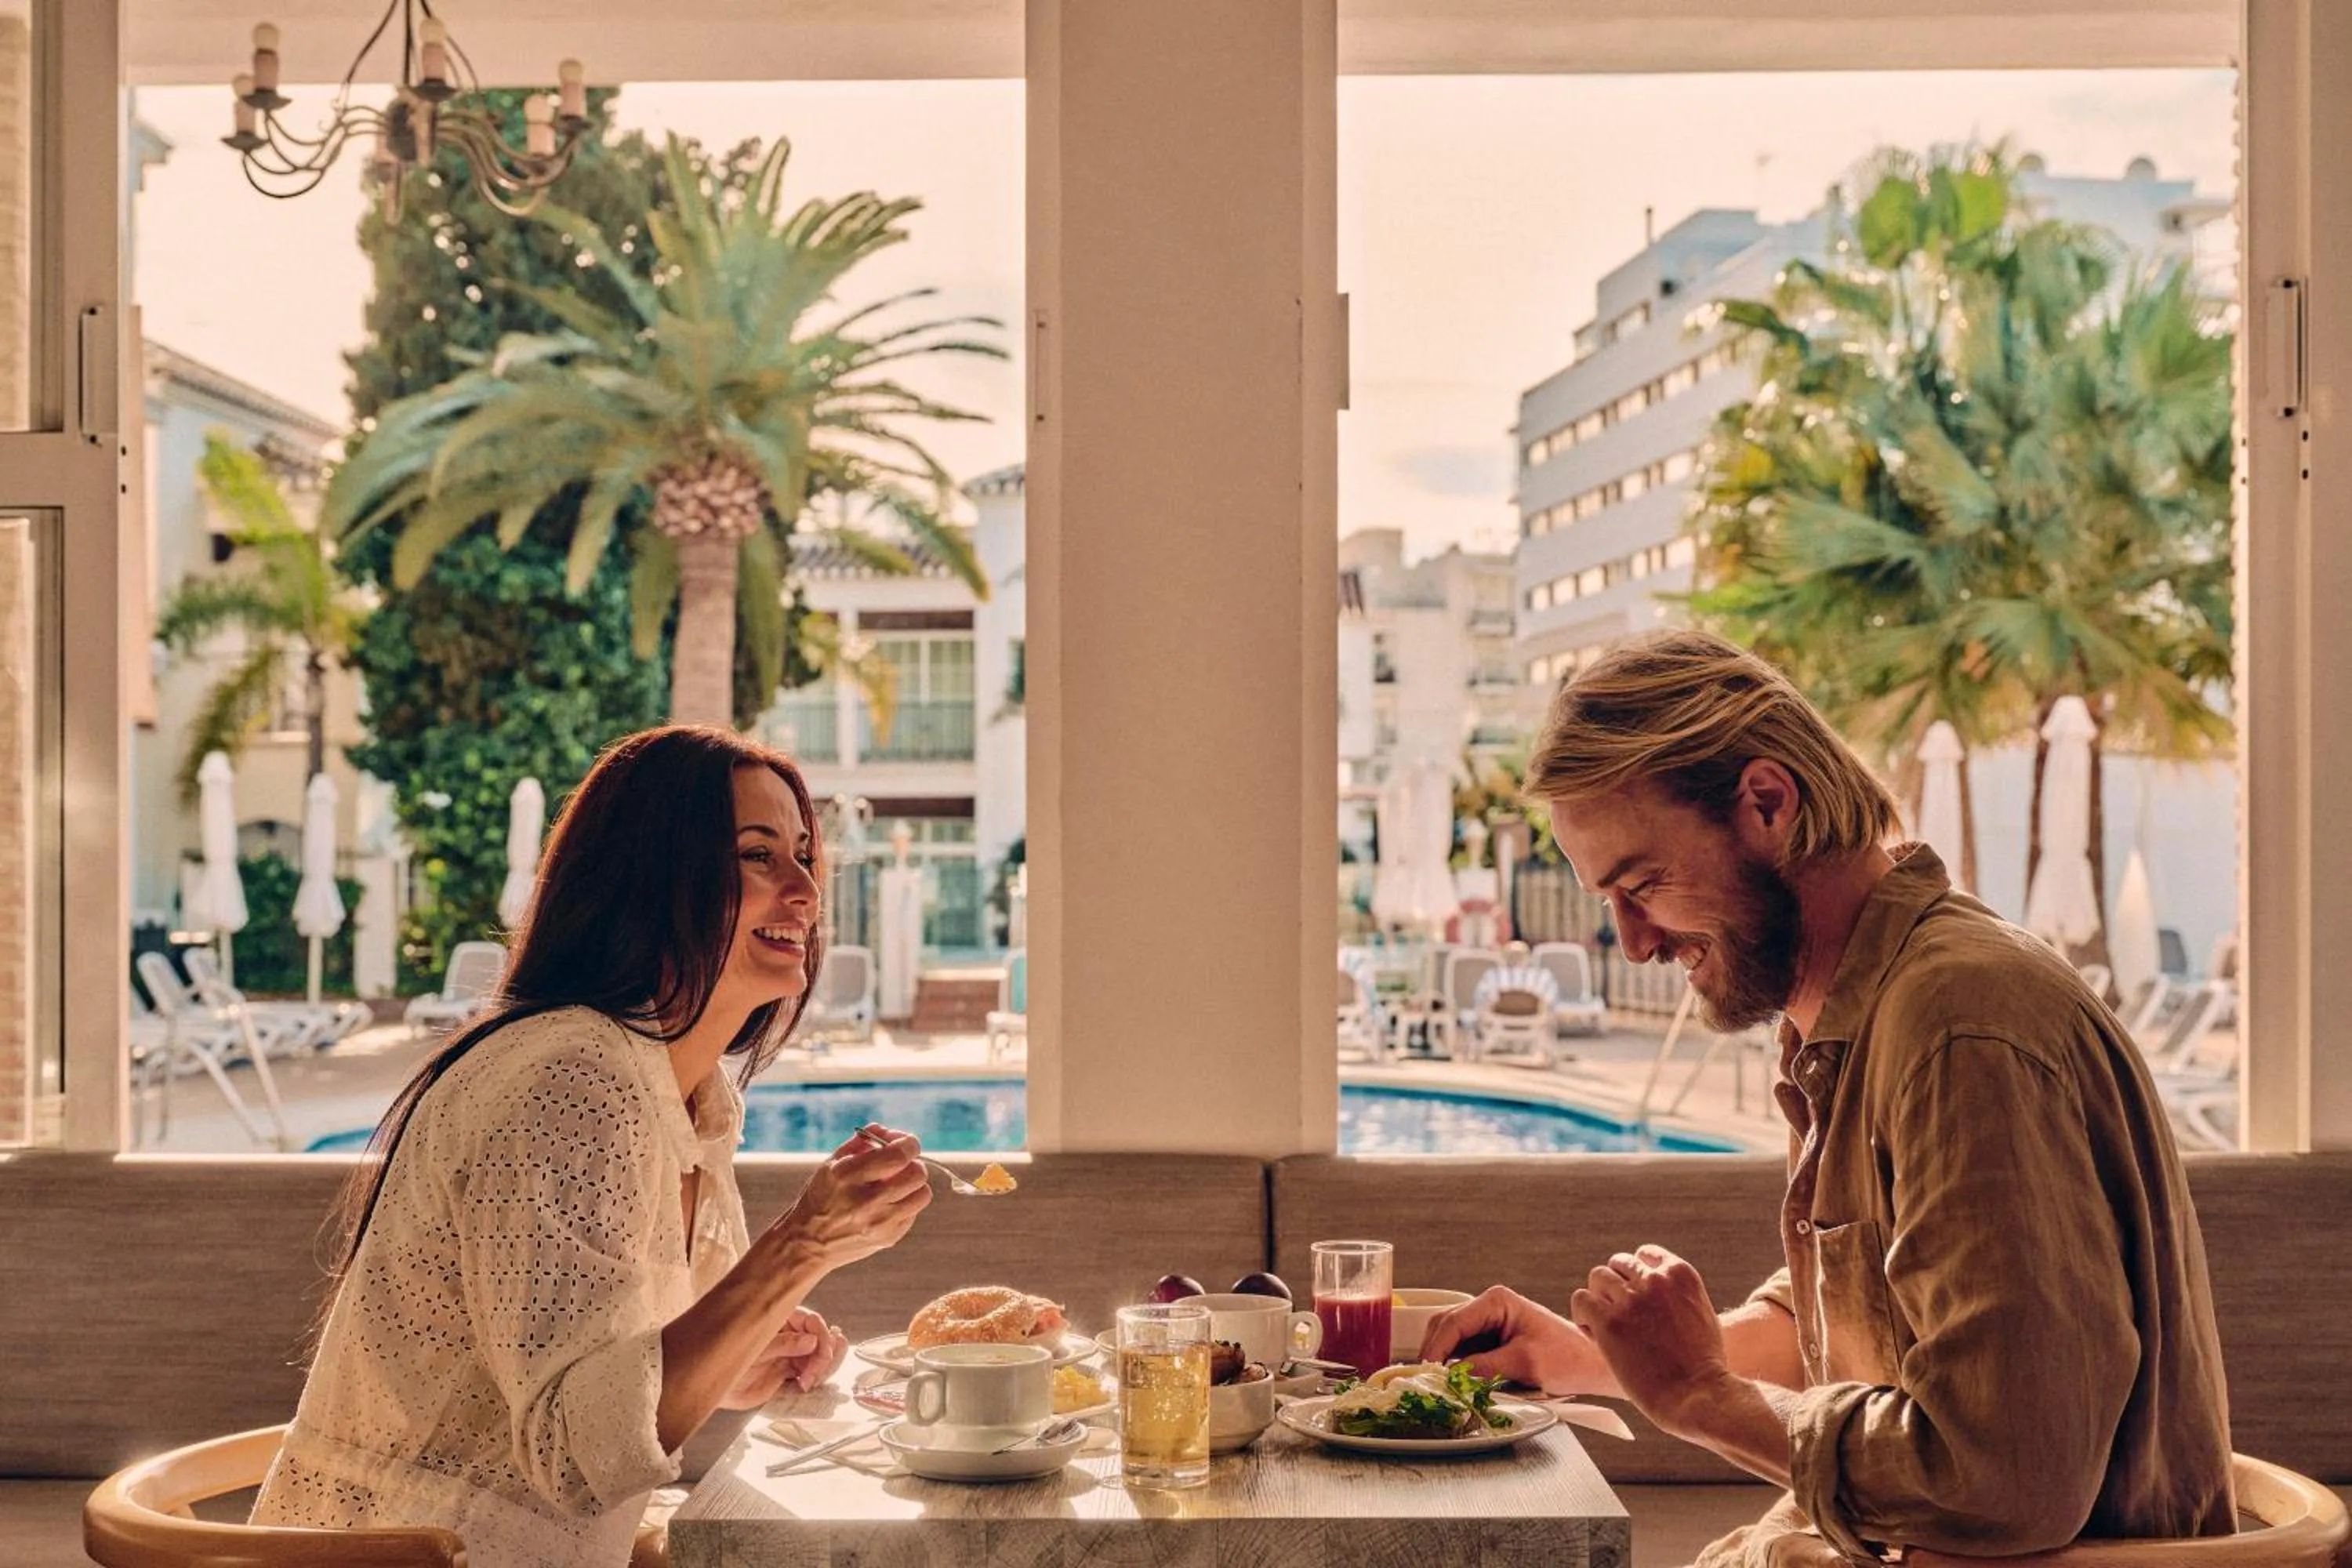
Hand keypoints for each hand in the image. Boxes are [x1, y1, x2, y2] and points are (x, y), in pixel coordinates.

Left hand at [721, 1307, 848, 1408]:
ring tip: (810, 1380)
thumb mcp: (754, 1349)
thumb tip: (811, 1340)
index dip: (822, 1336)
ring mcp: (788, 1355)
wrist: (708, 1383)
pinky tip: (807, 1384)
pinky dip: (813, 1380)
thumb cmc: (723, 1357)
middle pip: (819, 1340)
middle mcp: (787, 1336)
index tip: (823, 1353)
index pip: (811, 1321)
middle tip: (815, 1372)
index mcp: (779, 1320)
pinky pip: (807, 1375)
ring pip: (816, 1358)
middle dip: (823, 1355)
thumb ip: (783, 1344)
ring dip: (821, 1369)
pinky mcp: (785, 1375)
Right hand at [771, 1124, 931, 1272]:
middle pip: (916, 1174)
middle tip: (900, 1165)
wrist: (808, 1243)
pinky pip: (913, 1212)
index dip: (909, 1143)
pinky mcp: (888, 1238)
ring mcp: (879, 1223)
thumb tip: (888, 1130)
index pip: (898, 1155)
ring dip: (913, 1185)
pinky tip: (886, 1205)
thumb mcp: (831, 1164)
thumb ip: (861, 1141)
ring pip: (922, 1194)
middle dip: (912, 1163)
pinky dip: (905, 1204)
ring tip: (895, 1185)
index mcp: (847, 1176)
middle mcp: (865, 1202)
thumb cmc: (821, 1196)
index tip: (905, 1142)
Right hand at [1418, 1285, 1618, 1396]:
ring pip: (1450, 1339)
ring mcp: (1488, 1324)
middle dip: (1434, 1352)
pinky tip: (1452, 1382)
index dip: (1435, 1349)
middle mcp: (1487, 1307)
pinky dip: (1455, 1366)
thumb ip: (1484, 1367)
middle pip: (1445, 1327)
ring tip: (1436, 1384)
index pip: (1453, 1322)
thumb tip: (1449, 1376)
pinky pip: (1463, 1351)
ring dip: (1443, 1360)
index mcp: (1495, 1301)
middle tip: (1425, 1381)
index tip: (1425, 1373)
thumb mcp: (1524, 1362)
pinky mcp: (1491, 1342)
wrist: (1592, 1364)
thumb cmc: (1567, 1358)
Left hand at [1568, 1245, 1731, 1435]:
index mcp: (1681, 1274)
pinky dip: (1583, 1315)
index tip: (1636, 1293)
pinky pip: (1582, 1300)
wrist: (1697, 1395)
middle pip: (1619, 1264)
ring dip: (1599, 1298)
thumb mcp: (1700, 1313)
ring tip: (1605, 1325)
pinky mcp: (1609, 1322)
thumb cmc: (1701, 1366)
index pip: (1645, 1254)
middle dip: (1617, 1287)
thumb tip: (1654, 1294)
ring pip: (1598, 1277)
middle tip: (1619, 1314)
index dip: (1636, 1274)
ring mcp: (1631, 1299)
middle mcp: (1655, 1280)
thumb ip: (1676, 1296)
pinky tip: (1594, 1334)